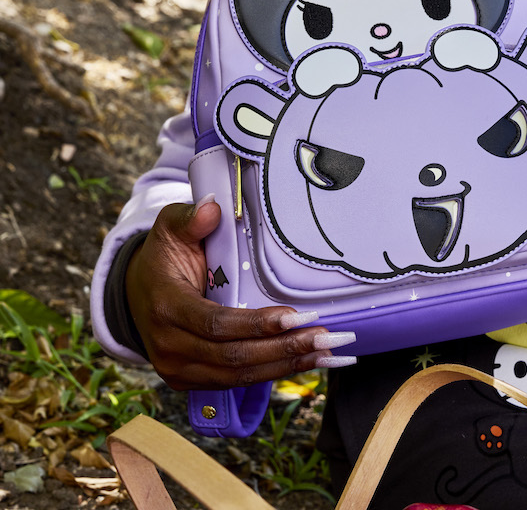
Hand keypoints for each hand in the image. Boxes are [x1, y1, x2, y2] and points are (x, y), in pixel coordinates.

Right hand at [125, 197, 355, 389]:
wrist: (136, 291)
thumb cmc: (164, 256)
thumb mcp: (171, 228)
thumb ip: (190, 218)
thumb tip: (212, 207)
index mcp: (166, 307)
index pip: (216, 324)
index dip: (257, 324)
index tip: (298, 316)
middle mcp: (169, 346)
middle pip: (233, 357)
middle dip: (284, 349)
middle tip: (326, 337)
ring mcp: (177, 369)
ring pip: (238, 376)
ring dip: (286, 366)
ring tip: (327, 354)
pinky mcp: (190, 380)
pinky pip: (235, 381)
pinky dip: (272, 372)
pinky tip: (305, 363)